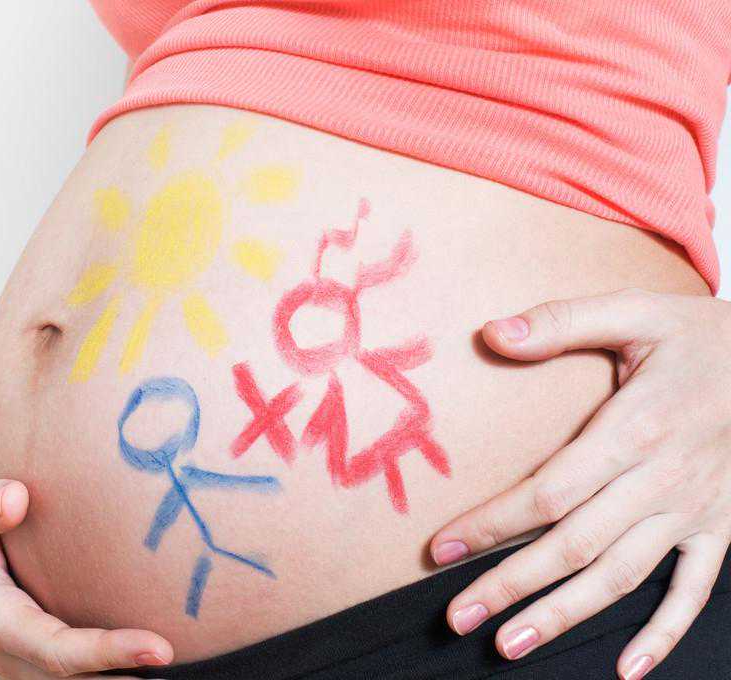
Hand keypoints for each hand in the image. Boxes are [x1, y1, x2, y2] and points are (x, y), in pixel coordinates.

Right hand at [0, 477, 172, 678]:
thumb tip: (13, 497)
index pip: (57, 650)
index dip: (107, 653)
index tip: (160, 648)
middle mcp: (12, 657)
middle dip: (128, 678)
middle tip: (185, 663)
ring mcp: (26, 668)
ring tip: (187, 671)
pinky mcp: (41, 664)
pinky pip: (82, 678)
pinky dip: (116, 674)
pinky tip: (156, 663)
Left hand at [429, 288, 730, 679]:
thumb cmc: (700, 338)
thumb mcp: (635, 311)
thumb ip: (562, 320)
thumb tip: (492, 333)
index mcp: (636, 429)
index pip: (549, 491)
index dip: (491, 523)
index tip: (441, 548)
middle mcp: (664, 480)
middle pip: (575, 545)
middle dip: (512, 584)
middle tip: (459, 616)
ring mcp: (696, 511)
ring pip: (622, 576)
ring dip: (565, 615)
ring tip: (511, 644)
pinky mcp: (721, 528)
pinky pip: (694, 589)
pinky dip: (664, 631)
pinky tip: (628, 667)